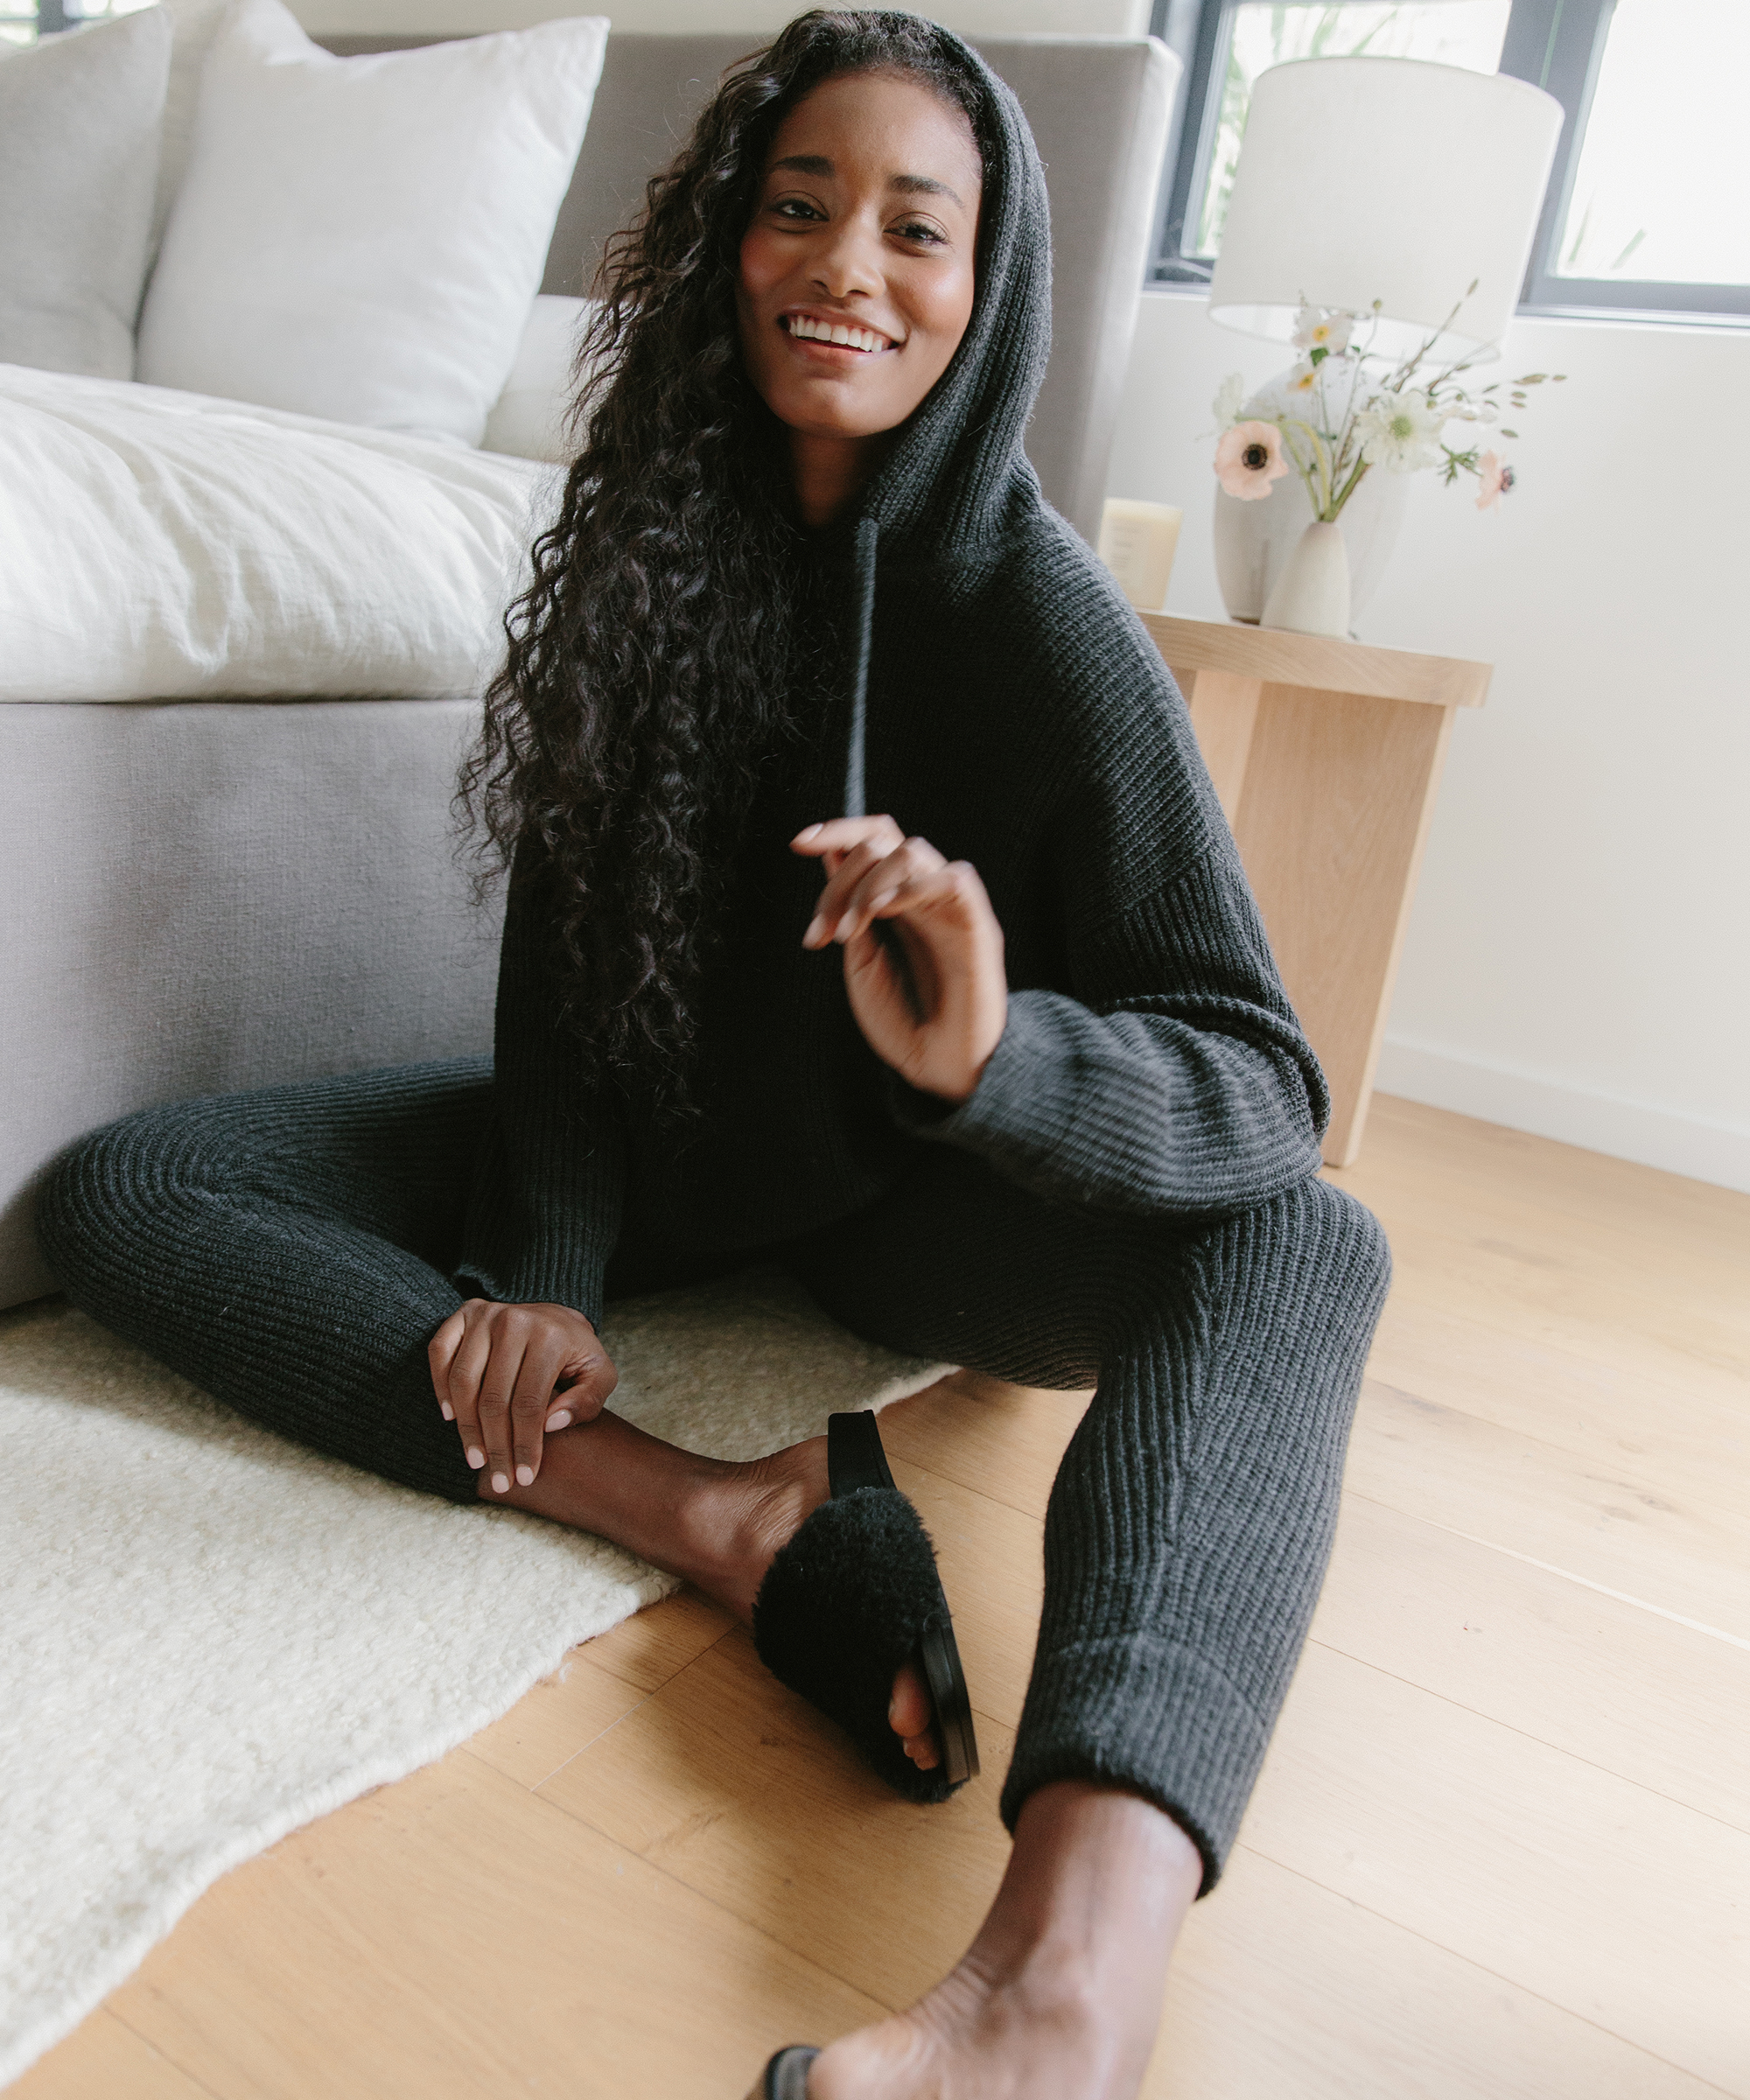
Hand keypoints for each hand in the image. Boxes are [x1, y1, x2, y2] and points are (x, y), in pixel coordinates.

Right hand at [427, 1299, 617, 1496]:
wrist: (557, 1317)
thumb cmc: (576, 1354)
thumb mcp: (599, 1376)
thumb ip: (586, 1401)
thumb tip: (552, 1424)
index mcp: (550, 1336)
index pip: (530, 1404)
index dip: (524, 1445)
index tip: (523, 1477)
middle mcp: (514, 1321)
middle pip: (494, 1398)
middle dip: (496, 1447)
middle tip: (500, 1480)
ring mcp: (486, 1315)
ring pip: (464, 1381)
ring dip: (466, 1428)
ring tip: (476, 1459)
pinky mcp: (464, 1313)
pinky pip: (439, 1353)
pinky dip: (440, 1386)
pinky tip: (450, 1416)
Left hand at [793, 816, 1006, 1103]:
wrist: (939, 1068)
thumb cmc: (901, 1021)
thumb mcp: (860, 961)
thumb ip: (850, 911)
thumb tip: (830, 855)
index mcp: (898, 901)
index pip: (875, 841)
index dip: (838, 831)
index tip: (798, 843)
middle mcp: (926, 896)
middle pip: (886, 840)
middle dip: (841, 879)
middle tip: (823, 931)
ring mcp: (953, 908)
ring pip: (914, 851)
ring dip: (870, 883)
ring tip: (851, 929)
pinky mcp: (979, 927)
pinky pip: (955, 879)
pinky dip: (913, 885)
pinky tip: (884, 910)